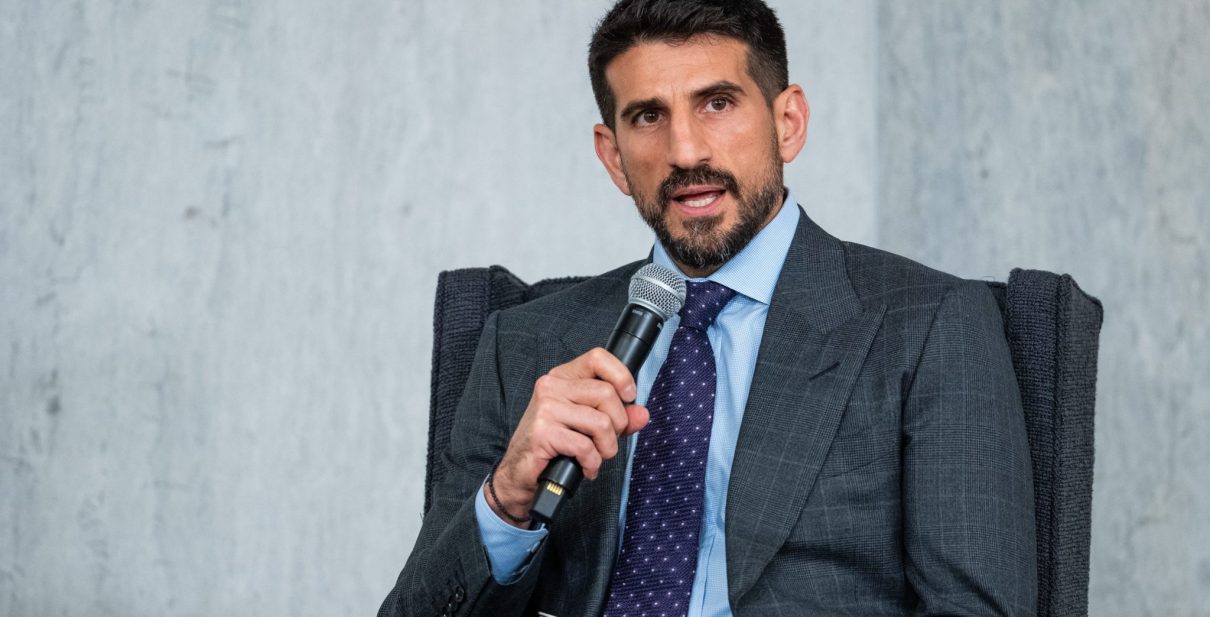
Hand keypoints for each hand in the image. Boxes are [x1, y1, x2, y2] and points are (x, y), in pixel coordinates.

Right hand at [486, 348, 649, 527]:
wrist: (519, 473)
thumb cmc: (552, 446)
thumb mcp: (588, 426)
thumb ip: (617, 418)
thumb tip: (642, 414)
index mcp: (563, 377)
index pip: (597, 358)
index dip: (621, 375)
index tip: (629, 396)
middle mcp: (552, 387)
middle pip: (606, 394)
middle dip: (618, 425)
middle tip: (606, 441)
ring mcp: (545, 408)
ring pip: (601, 422)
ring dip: (606, 448)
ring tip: (595, 457)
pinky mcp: (543, 432)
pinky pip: (585, 446)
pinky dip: (592, 462)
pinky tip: (585, 467)